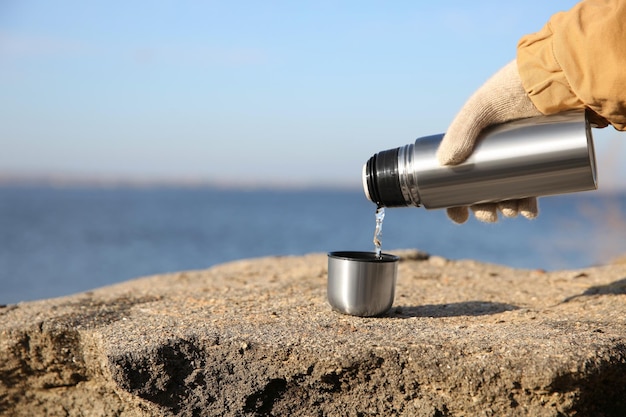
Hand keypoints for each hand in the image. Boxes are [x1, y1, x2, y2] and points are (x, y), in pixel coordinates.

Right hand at [436, 60, 542, 223]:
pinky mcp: (543, 158)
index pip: (457, 176)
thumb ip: (462, 129)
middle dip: (484, 208)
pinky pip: (533, 187)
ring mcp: (519, 156)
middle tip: (490, 216)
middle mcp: (494, 151)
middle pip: (482, 189)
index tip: (458, 215)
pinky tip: (530, 212)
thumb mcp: (483, 105)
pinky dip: (530, 203)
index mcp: (473, 141)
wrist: (562, 75)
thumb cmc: (517, 85)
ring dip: (506, 208)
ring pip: (508, 192)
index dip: (454, 199)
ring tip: (511, 210)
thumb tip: (444, 163)